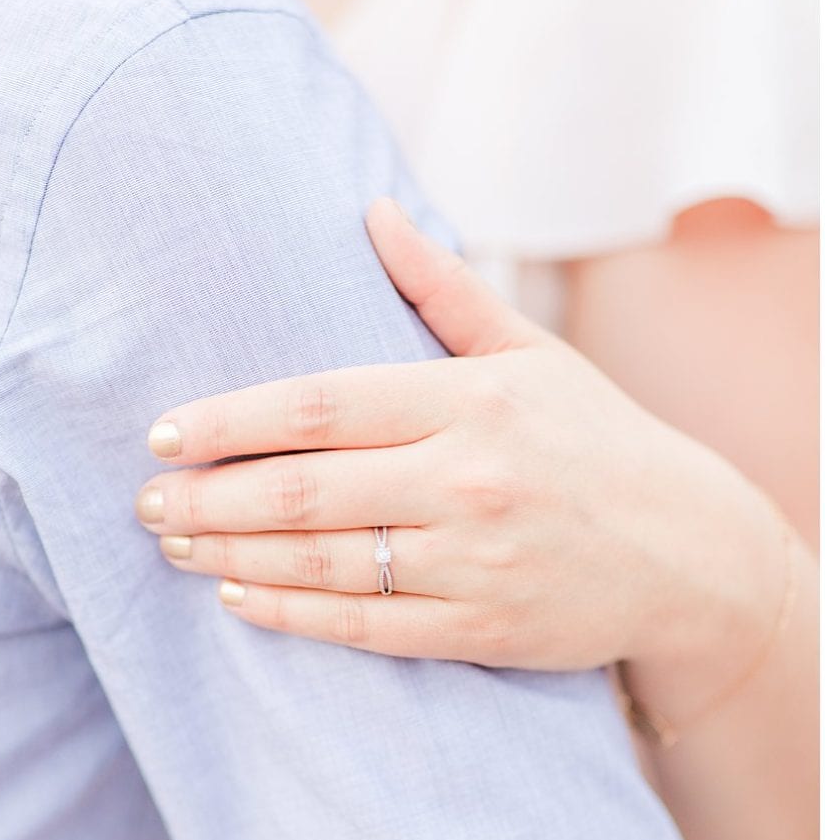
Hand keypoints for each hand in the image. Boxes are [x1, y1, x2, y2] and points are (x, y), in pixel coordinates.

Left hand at [137, 198, 785, 675]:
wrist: (695, 555)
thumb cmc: (594, 440)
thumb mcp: (528, 353)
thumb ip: (442, 288)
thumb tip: (371, 210)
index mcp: (471, 399)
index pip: (319, 405)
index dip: (230, 420)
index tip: (165, 432)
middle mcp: (467, 478)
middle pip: (302, 490)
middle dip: (208, 497)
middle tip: (145, 500)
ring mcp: (474, 559)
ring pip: (320, 562)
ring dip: (230, 554)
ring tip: (173, 542)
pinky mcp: (480, 629)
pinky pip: (362, 627)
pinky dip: (289, 614)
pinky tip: (235, 596)